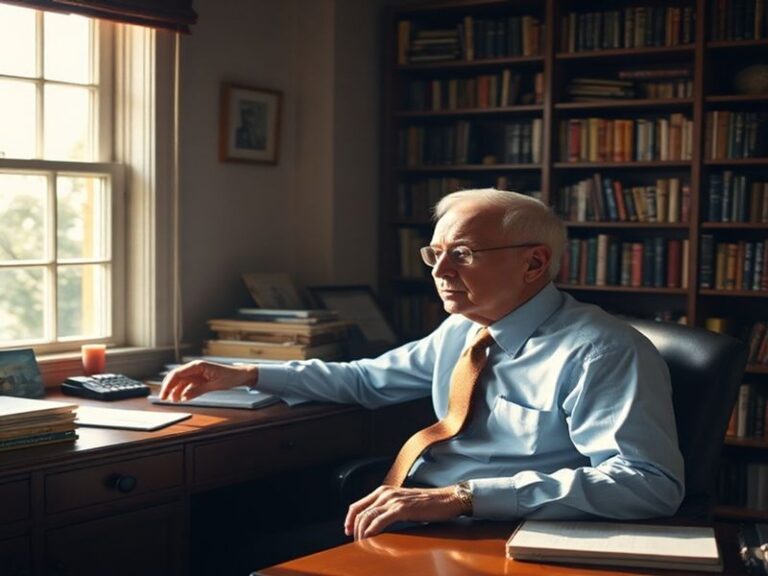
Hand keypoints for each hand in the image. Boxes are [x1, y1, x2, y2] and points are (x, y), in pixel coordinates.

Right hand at [159, 361, 257, 401]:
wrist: (240, 375)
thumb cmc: (230, 376)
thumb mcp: (215, 385)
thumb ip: (198, 390)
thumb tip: (184, 396)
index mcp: (198, 366)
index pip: (177, 373)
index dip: (168, 384)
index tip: (164, 394)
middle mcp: (195, 369)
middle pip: (176, 377)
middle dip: (168, 387)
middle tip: (163, 399)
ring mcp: (196, 374)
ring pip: (180, 382)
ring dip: (175, 391)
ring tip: (173, 401)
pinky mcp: (199, 379)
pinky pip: (187, 385)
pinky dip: (182, 392)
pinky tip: (181, 398)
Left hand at [345, 485, 463, 540]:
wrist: (447, 499)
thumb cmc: (427, 504)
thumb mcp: (402, 503)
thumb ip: (388, 509)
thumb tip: (374, 523)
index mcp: (384, 491)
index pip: (358, 505)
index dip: (349, 519)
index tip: (348, 531)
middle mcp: (386, 493)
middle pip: (360, 512)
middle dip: (354, 528)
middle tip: (354, 541)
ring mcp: (393, 500)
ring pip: (367, 516)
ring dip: (361, 532)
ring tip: (361, 543)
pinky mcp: (402, 508)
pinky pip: (380, 520)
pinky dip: (372, 530)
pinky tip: (370, 538)